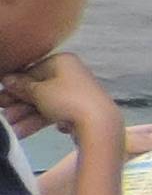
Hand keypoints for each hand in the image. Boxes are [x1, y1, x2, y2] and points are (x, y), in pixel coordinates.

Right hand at [1, 49, 115, 147]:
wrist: (100, 125)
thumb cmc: (67, 100)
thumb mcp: (38, 91)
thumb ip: (21, 86)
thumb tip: (7, 79)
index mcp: (63, 62)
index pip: (31, 71)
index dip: (14, 86)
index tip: (1, 98)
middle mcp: (72, 75)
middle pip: (38, 90)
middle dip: (18, 105)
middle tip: (3, 115)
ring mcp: (78, 94)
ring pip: (46, 104)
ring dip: (26, 117)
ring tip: (12, 129)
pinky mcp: (82, 112)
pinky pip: (57, 114)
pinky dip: (41, 122)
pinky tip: (28, 132)